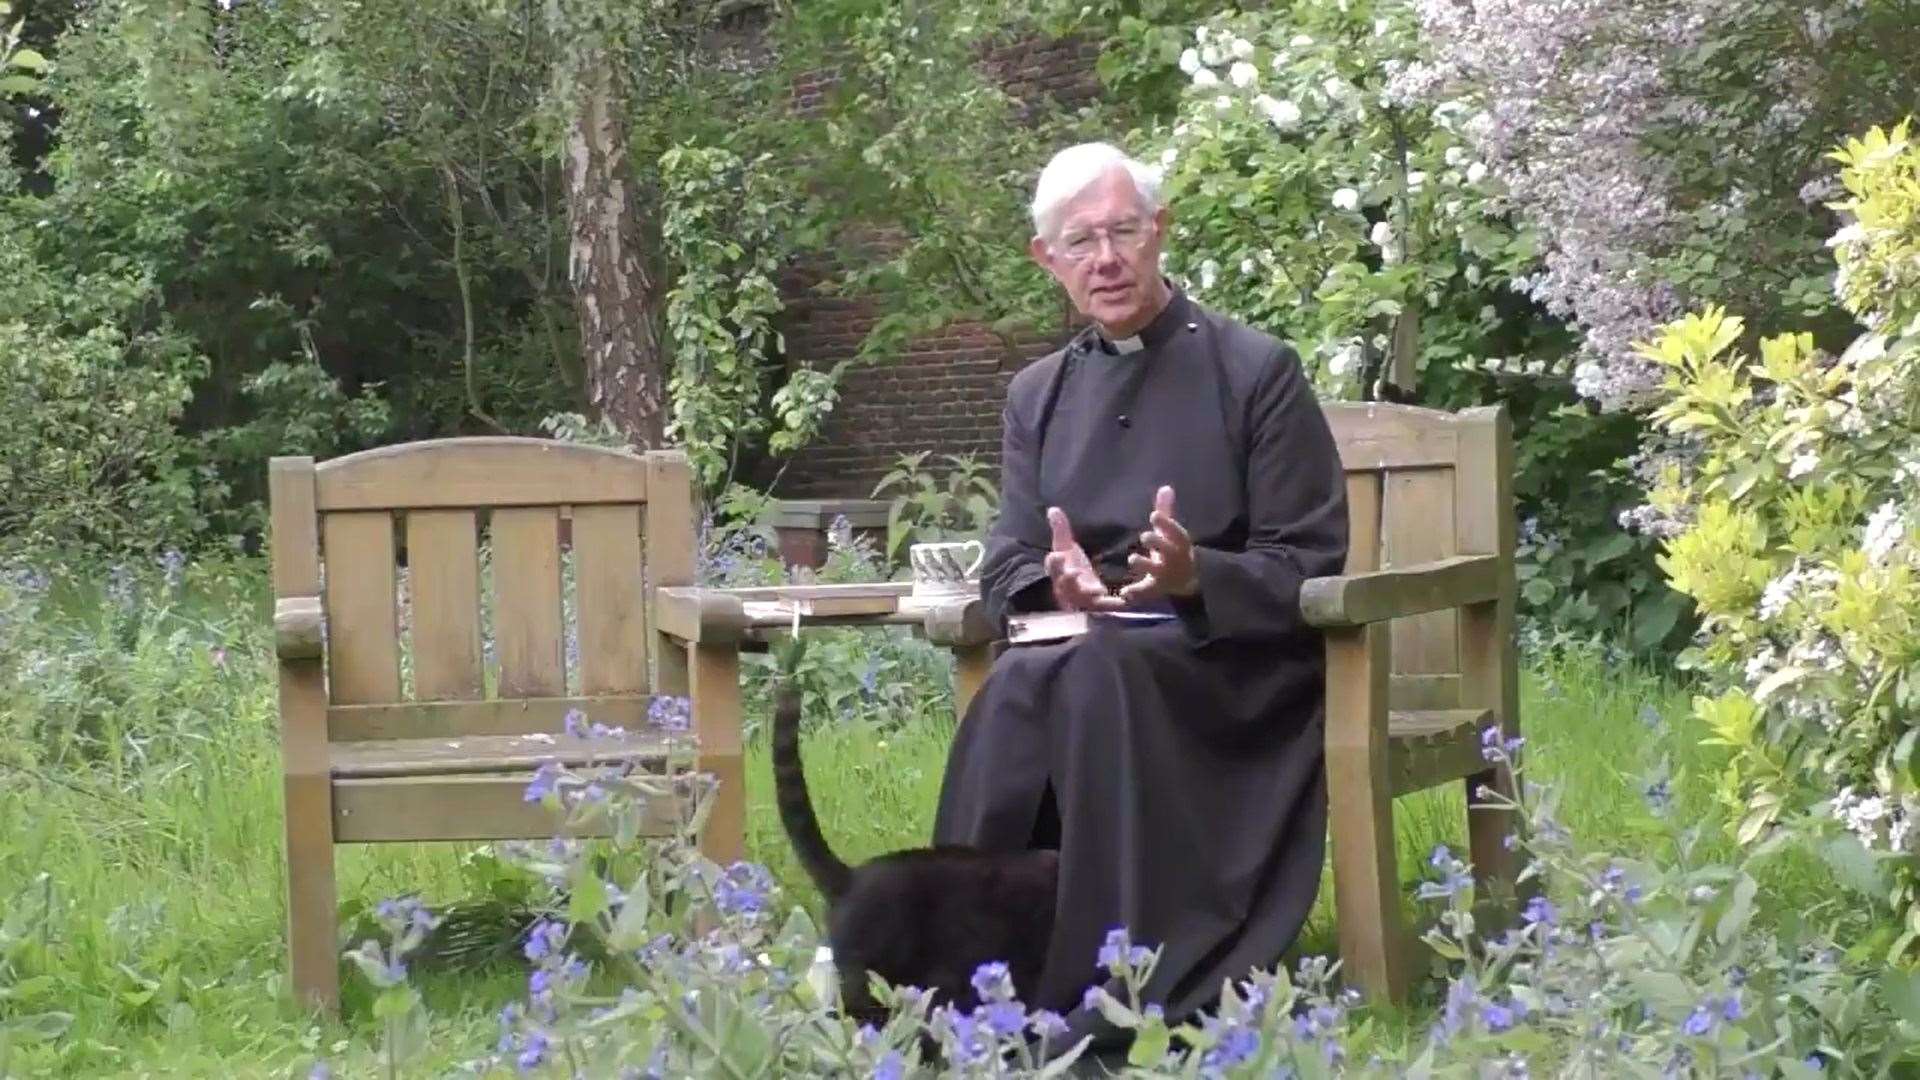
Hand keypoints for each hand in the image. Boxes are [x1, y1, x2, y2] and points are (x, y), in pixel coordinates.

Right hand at [1043, 507, 1119, 611]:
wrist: (1083, 590)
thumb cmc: (1072, 566)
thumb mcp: (1065, 547)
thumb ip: (1061, 529)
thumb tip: (1053, 509)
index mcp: (1060, 571)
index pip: (1053, 567)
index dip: (1054, 563)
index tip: (1057, 555)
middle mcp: (1068, 587)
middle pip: (1064, 586)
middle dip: (1068, 580)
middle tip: (1075, 573)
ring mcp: (1083, 599)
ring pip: (1082, 599)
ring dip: (1088, 596)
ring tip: (1097, 591)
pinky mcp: (1098, 606)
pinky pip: (1103, 607)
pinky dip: (1111, 605)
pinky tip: (1123, 601)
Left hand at [1120, 486, 1197, 602]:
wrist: (1186, 581)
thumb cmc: (1174, 550)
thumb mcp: (1171, 532)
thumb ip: (1166, 512)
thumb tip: (1165, 487)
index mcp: (1178, 543)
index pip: (1176, 532)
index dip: (1166, 525)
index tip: (1153, 516)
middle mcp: (1174, 559)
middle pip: (1168, 550)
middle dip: (1157, 543)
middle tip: (1144, 536)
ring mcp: (1165, 574)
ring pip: (1156, 570)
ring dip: (1144, 564)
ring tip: (1132, 559)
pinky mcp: (1155, 588)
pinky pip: (1146, 591)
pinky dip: (1136, 592)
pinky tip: (1124, 592)